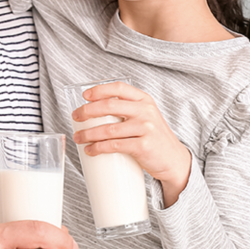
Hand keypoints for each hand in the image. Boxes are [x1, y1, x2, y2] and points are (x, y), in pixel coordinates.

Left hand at [71, 82, 190, 202]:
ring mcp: (145, 129)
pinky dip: (98, 148)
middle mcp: (145, 111)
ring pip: (108, 129)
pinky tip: (90, 150)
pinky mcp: (143, 147)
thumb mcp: (146, 117)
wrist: (175, 160)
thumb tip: (94, 111)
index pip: (119, 88)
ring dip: (88, 133)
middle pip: (109, 106)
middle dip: (87, 111)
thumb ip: (128, 110)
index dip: (100, 90)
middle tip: (75, 117)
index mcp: (144, 100)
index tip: (85, 96)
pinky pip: (115, 145)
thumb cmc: (154, 138)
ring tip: (78, 137)